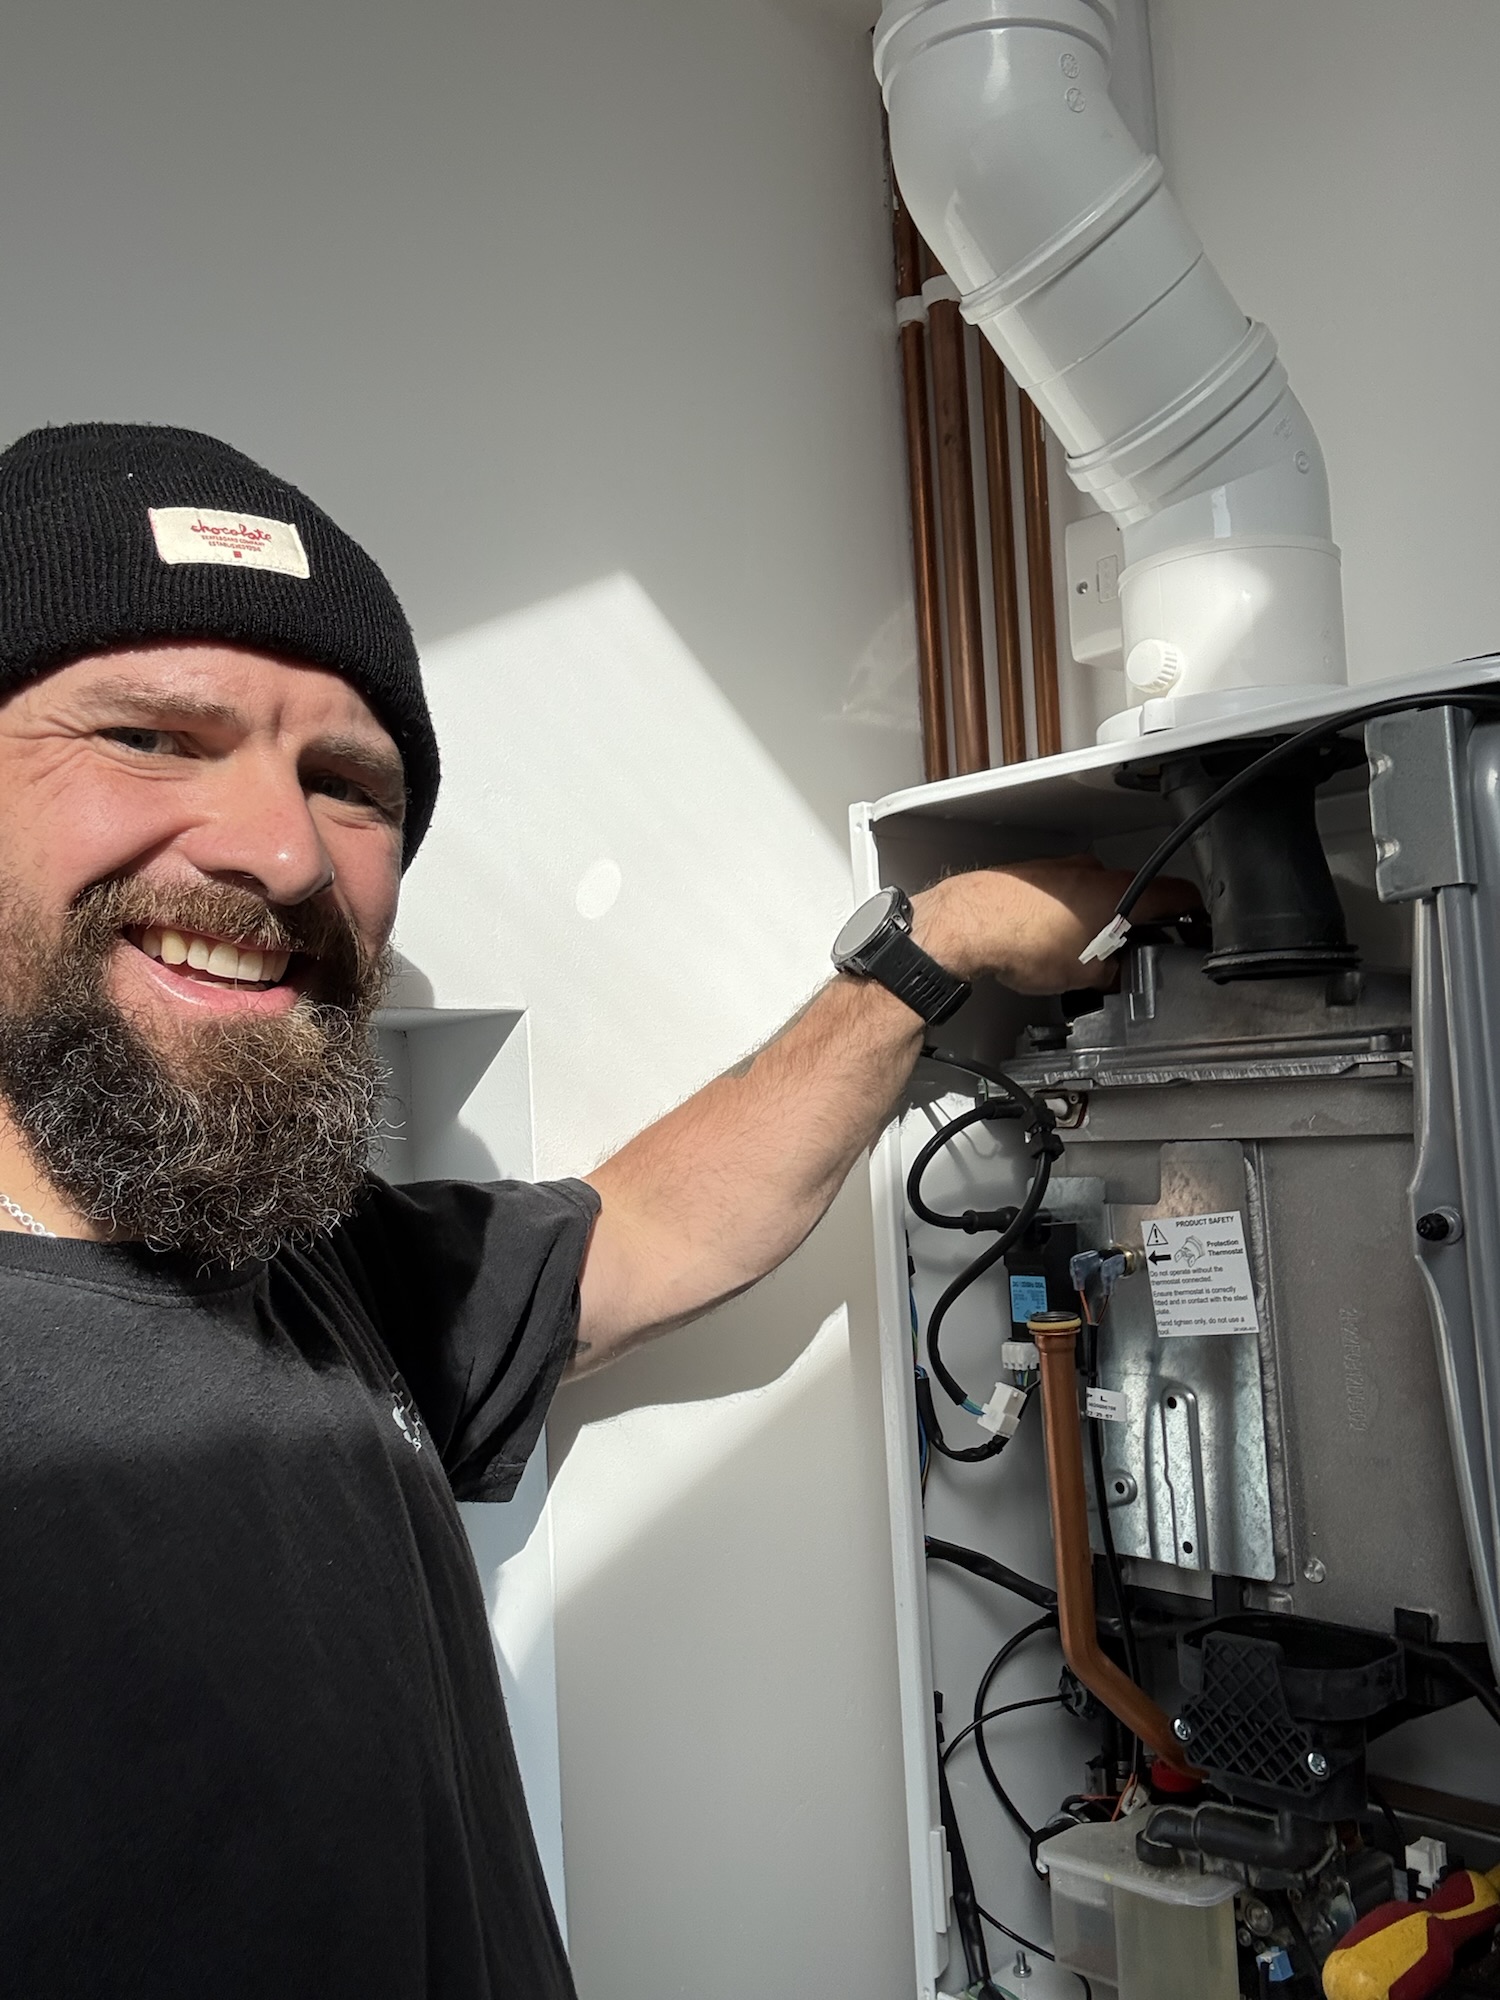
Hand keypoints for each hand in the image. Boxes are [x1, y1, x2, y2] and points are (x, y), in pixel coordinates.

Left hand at [913, 858, 1200, 995]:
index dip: (1194, 913)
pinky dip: (1066, 912)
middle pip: (1135, 894)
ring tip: (1080, 952)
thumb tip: (1120, 975)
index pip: (1179, 894)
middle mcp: (1095, 871)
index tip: (1196, 923)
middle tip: (1130, 953)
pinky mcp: (1035, 874)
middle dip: (1135, 924)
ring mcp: (1064, 868)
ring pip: (1096, 892)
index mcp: (1121, 891)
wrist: (967, 924)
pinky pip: (1064, 892)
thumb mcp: (1085, 976)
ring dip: (1097, 918)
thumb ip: (1115, 974)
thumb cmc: (1022, 940)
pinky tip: (1050, 939)